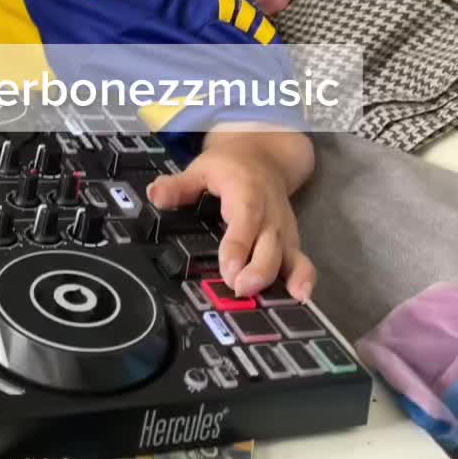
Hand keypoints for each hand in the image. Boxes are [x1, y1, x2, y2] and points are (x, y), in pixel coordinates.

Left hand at [147, 148, 315, 300]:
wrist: (266, 157)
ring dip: (285, 278)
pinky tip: (302, 297)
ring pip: (288, 255)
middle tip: (242, 289)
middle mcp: (269, 213)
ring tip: (283, 301)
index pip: (245, 220)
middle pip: (270, 244)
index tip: (230, 271)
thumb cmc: (230, 167)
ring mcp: (283, 229)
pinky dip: (304, 278)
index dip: (238, 246)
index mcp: (247, 193)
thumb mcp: (201, 168)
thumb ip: (179, 185)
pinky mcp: (291, 240)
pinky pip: (301, 259)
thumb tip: (155, 196)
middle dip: (260, 270)